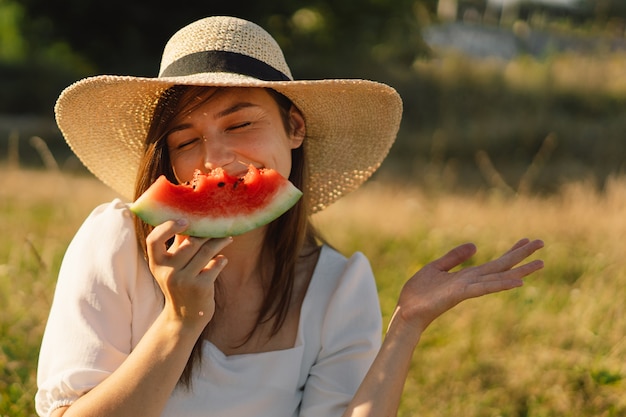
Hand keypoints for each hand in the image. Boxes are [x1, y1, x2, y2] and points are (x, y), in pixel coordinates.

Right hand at [146, 218, 231, 327]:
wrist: (185, 317)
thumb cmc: (181, 284)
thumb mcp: (172, 267)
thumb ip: (178, 244)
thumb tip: (189, 217)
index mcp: (156, 263)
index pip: (153, 240)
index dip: (167, 227)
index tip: (185, 220)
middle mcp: (167, 271)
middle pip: (191, 242)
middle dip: (208, 232)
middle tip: (219, 226)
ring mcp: (183, 280)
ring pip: (206, 251)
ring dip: (220, 242)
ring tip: (227, 238)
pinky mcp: (200, 287)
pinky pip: (215, 265)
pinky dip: (221, 260)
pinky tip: (223, 260)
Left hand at [393, 238, 543, 336]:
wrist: (407, 312)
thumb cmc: (419, 294)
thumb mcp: (436, 268)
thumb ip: (455, 258)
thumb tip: (476, 246)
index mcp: (467, 276)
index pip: (494, 263)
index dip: (510, 251)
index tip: (526, 240)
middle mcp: (472, 282)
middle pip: (502, 267)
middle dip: (521, 255)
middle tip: (542, 243)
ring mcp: (468, 288)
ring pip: (499, 277)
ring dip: (519, 270)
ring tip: (540, 262)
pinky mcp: (460, 294)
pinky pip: (484, 287)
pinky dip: (501, 284)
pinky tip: (517, 282)